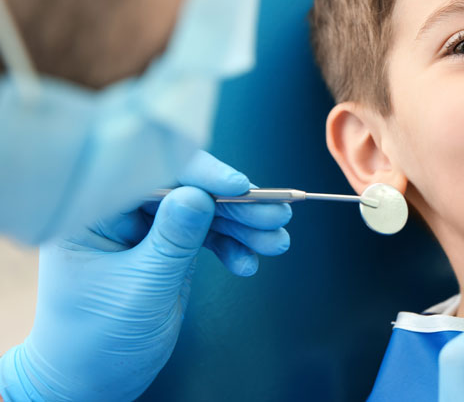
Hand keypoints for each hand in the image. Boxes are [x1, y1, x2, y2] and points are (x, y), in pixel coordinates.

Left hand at [0, 151, 291, 400]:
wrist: (93, 382)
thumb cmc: (96, 342)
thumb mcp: (140, 290)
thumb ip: (172, 241)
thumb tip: (199, 195)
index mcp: (94, 214)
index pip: (150, 175)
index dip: (199, 174)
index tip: (239, 186)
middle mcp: (120, 213)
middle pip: (186, 190)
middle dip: (235, 204)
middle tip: (276, 214)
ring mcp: (146, 230)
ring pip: (204, 212)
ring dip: (244, 226)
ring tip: (277, 242)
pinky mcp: (168, 248)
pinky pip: (207, 236)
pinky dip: (233, 247)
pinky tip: (249, 264)